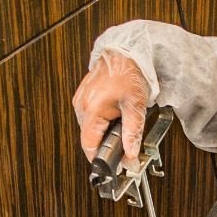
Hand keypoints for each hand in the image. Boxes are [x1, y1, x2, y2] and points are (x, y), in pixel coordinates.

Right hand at [72, 48, 149, 165]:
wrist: (125, 52)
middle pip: (89, 139)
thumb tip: (130, 154)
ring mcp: (80, 100)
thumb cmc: (129, 73)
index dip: (101, 159)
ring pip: (89, 129)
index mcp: (91, 109)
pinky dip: (101, 122)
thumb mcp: (136, 106)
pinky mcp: (83, 97)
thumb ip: (133, 133)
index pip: (89, 146)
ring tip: (119, 123)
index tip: (113, 164)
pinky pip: (89, 118)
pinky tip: (113, 115)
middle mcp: (81, 106)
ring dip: (103, 133)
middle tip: (123, 142)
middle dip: (105, 145)